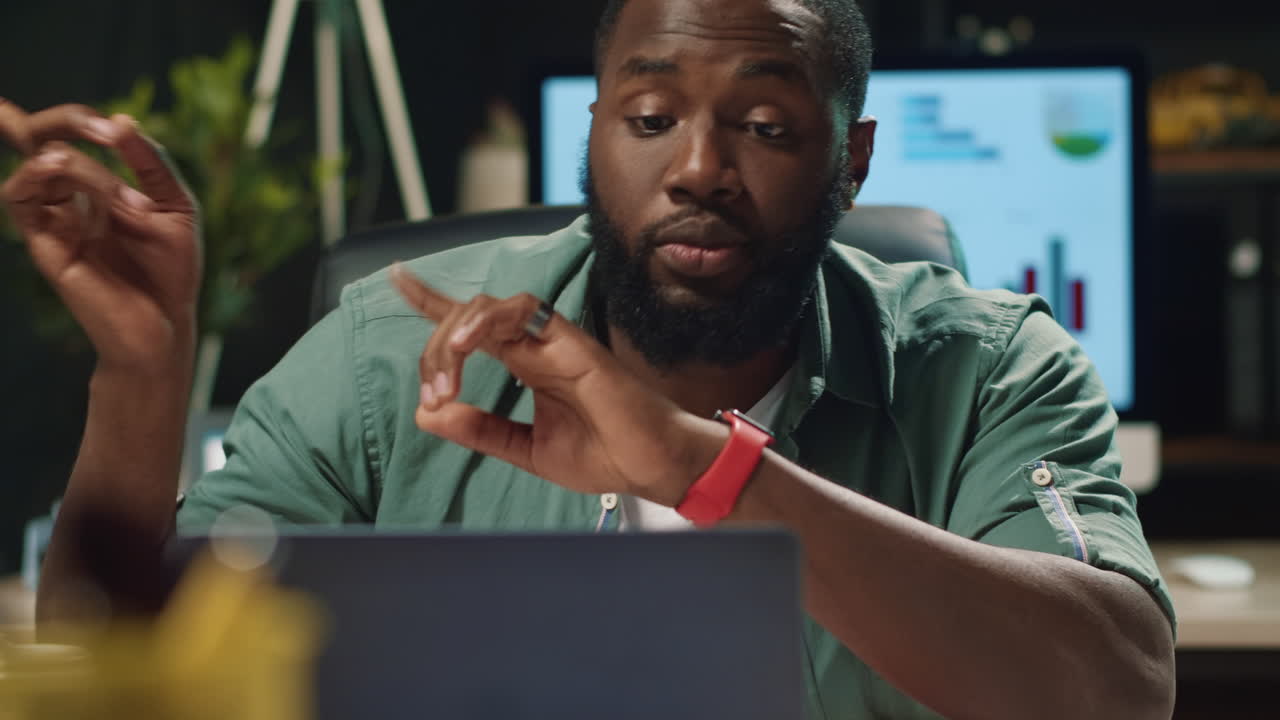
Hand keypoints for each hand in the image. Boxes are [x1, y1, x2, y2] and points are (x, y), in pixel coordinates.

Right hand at [0, 99, 200, 374]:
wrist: (167, 324)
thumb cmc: (172, 270)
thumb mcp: (175, 206)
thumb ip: (152, 163)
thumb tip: (121, 120)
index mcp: (99, 188)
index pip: (68, 137)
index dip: (74, 118)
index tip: (115, 127)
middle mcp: (70, 200)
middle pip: (39, 138)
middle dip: (62, 119)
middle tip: (104, 131)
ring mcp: (54, 220)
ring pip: (40, 163)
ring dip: (80, 164)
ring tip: (122, 197)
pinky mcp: (45, 244)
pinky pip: (20, 197)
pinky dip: (37, 174)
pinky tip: (62, 171)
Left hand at [390, 264, 722, 504]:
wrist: (652, 466)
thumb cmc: (606, 454)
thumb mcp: (526, 448)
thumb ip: (481, 430)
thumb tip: (428, 412)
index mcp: (526, 364)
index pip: (471, 325)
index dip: (433, 302)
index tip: (397, 279)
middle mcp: (536, 346)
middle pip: (467, 318)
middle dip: (435, 349)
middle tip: (434, 394)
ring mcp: (554, 341)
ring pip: (488, 308)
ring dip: (455, 337)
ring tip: (445, 379)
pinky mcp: (572, 344)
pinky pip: (523, 311)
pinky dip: (486, 323)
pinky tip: (467, 348)